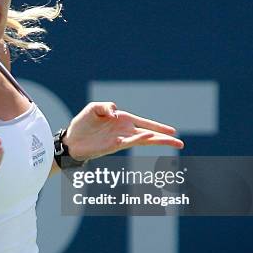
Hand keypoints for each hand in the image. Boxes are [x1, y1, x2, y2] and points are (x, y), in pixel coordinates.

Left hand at [63, 102, 183, 160]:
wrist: (71, 140)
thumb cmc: (83, 124)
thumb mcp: (93, 108)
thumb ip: (105, 106)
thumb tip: (114, 112)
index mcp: (122, 119)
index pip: (144, 123)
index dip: (158, 126)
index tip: (173, 131)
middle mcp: (124, 130)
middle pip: (149, 134)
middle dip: (164, 138)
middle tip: (180, 143)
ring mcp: (120, 139)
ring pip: (144, 139)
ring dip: (157, 139)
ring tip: (173, 142)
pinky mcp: (114, 146)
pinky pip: (129, 141)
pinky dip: (139, 138)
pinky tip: (149, 136)